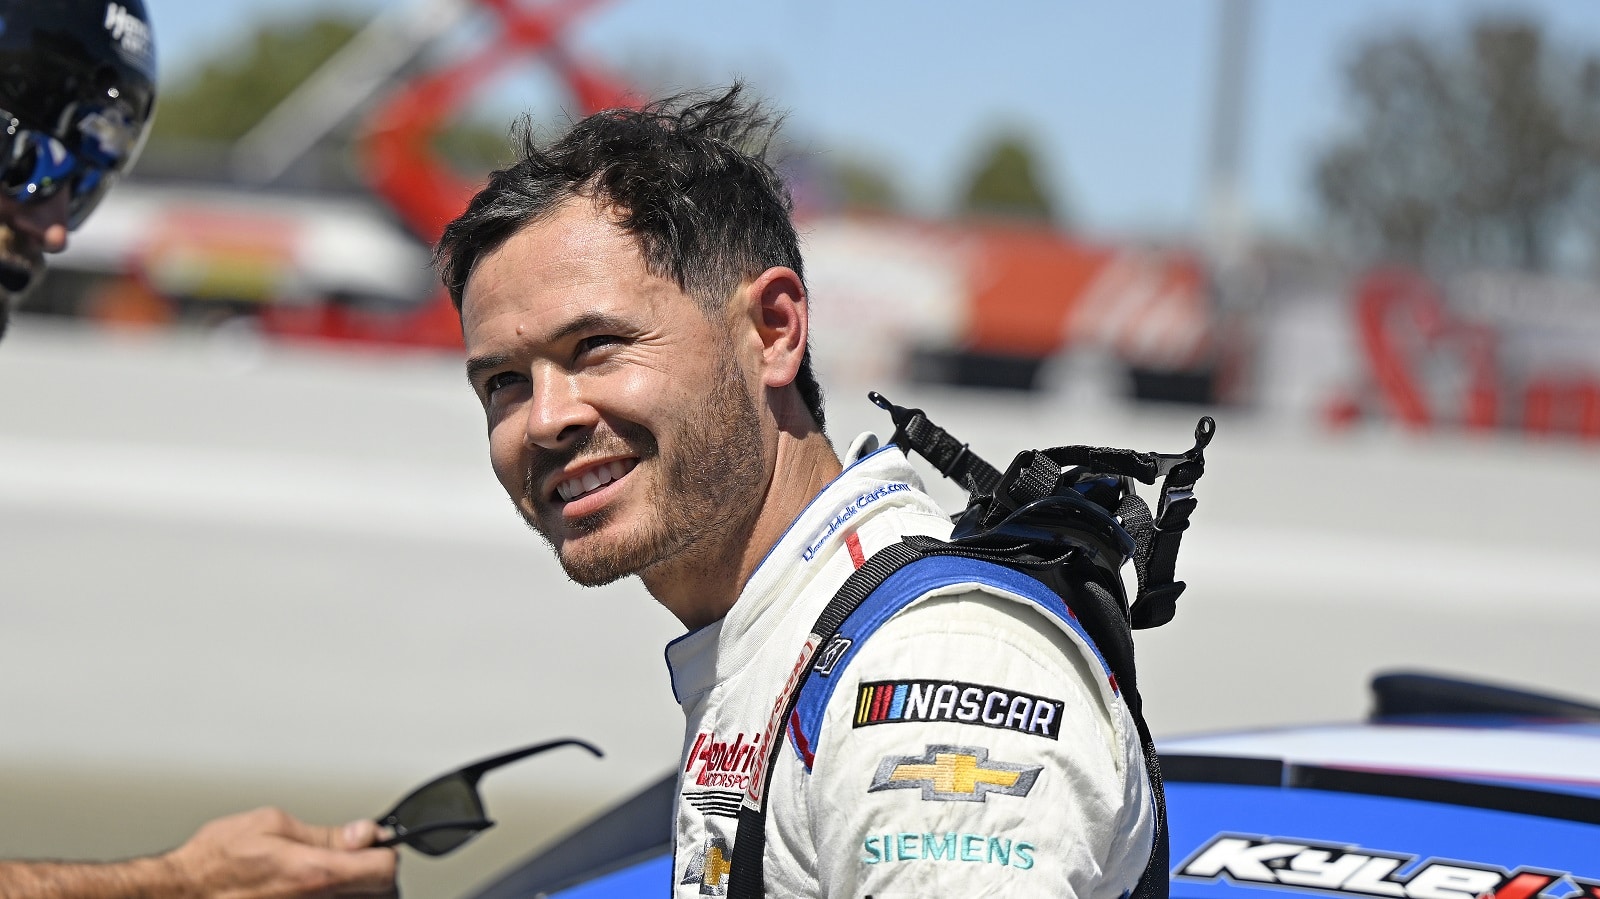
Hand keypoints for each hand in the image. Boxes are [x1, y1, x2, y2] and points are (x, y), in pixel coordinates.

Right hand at [161, 807, 397, 898]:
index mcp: (315, 874)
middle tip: (355, 857)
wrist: (178, 895)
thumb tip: (363, 834)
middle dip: (374, 873)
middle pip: (381, 894)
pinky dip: (331, 897)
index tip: (373, 842)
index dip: (384, 851)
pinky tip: (310, 889)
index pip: (385, 869)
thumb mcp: (272, 825)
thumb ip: (325, 834)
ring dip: (356, 889)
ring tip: (330, 874)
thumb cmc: (213, 862)